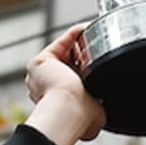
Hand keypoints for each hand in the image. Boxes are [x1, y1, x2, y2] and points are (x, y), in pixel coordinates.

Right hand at [24, 24, 105, 144]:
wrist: (70, 110)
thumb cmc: (81, 116)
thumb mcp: (97, 112)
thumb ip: (98, 106)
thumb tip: (104, 108)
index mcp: (60, 100)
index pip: (74, 80)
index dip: (88, 70)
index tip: (102, 65)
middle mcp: (47, 88)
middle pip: (68, 64)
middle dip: (84, 55)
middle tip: (102, 49)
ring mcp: (42, 75)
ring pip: (64, 53)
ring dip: (81, 43)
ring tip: (98, 36)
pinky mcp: (40, 62)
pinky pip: (62, 42)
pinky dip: (76, 33)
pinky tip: (89, 28)